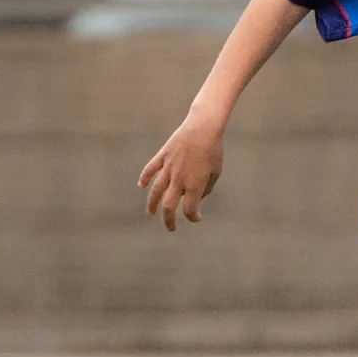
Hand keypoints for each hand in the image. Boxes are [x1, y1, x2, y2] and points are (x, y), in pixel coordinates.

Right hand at [137, 114, 225, 231]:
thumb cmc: (214, 151)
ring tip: (151, 213)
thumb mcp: (216, 172)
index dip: (193, 217)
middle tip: (170, 228)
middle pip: (168, 206)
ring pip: (155, 191)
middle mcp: (179, 179)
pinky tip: (141, 186)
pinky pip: (150, 169)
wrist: (203, 128)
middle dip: (168, 220)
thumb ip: (206, 188)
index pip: (189, 210)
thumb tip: (197, 199)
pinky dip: (144, 178)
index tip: (197, 217)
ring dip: (152, 204)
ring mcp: (168, 168)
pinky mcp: (162, 156)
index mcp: (195, 185)